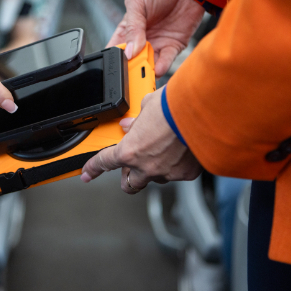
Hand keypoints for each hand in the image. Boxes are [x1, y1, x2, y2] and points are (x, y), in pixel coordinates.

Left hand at [80, 87, 201, 192]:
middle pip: (129, 184)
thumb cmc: (174, 105)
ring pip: (155, 179)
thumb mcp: (146, 106)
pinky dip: (177, 165)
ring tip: (161, 153)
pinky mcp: (186, 174)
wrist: (204, 112)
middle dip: (127, 178)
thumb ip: (136, 121)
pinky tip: (181, 151)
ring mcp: (167, 173)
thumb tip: (131, 125)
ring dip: (153, 170)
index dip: (93, 168)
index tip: (87, 174)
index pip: (105, 162)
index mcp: (130, 150)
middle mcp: (147, 167)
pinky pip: (177, 173)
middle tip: (130, 168)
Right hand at [107, 0, 204, 76]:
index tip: (115, 65)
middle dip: (130, 69)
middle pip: (131, 62)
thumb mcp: (137, 3)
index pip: (116, 49)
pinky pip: (166, 61)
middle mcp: (141, 40)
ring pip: (148, 65)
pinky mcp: (173, 47)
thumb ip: (132, 27)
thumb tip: (129, 51)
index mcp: (127, 30)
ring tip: (143, 74)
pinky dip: (161, 67)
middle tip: (129, 73)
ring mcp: (157, 45)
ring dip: (145, 71)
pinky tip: (157, 69)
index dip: (114, 58)